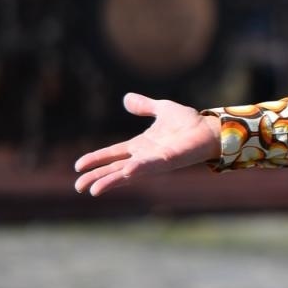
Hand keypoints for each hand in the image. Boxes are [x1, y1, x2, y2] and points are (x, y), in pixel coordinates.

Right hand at [73, 93, 221, 196]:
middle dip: (97, 177)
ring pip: (128, 172)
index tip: (78, 165)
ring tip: (93, 189)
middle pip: (115, 168)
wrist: (210, 128)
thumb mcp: (162, 109)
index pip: (112, 154)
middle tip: (78, 187)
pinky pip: (150, 166)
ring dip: (111, 180)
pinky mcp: (168, 161)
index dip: (96, 159)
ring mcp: (155, 161)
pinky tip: (126, 172)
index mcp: (140, 145)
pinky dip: (138, 169)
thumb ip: (144, 106)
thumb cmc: (188, 122)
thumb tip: (126, 98)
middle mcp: (144, 156)